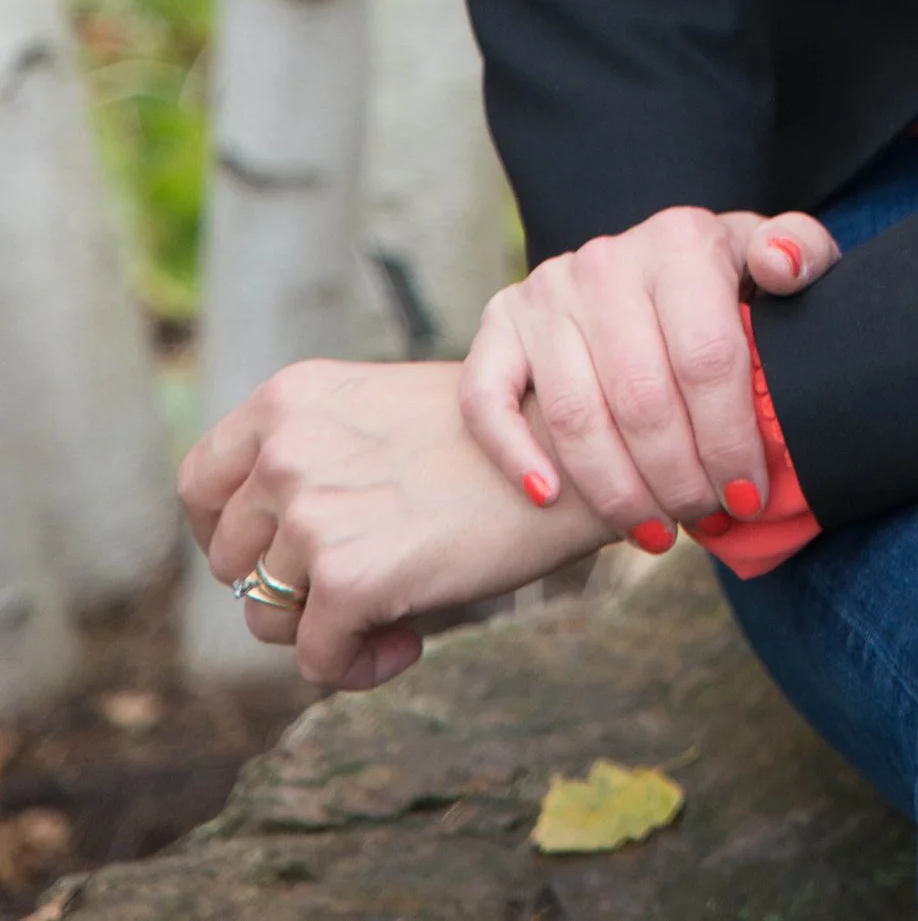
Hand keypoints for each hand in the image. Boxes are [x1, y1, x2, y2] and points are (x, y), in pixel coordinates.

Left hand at [178, 360, 609, 689]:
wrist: (571, 455)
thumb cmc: (489, 441)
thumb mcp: (376, 418)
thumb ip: (310, 460)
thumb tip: (254, 566)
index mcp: (289, 397)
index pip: (198, 482)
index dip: (223, 533)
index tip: (268, 559)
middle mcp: (287, 448)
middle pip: (230, 560)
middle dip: (284, 588)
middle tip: (351, 588)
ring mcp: (312, 513)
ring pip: (267, 616)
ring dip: (321, 628)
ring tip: (388, 616)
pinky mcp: (346, 578)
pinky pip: (315, 659)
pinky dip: (355, 667)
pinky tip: (407, 645)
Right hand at [459, 202, 835, 533]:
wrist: (652, 271)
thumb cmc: (726, 283)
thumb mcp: (776, 260)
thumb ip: (802, 253)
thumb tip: (780, 266)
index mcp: (682, 240)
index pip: (707, 359)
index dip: (730, 441)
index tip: (748, 495)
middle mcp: (608, 258)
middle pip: (643, 399)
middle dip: (678, 479)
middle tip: (702, 518)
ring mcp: (549, 289)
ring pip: (575, 416)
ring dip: (615, 489)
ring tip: (654, 530)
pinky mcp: (500, 320)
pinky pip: (487, 399)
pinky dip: (512, 454)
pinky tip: (548, 497)